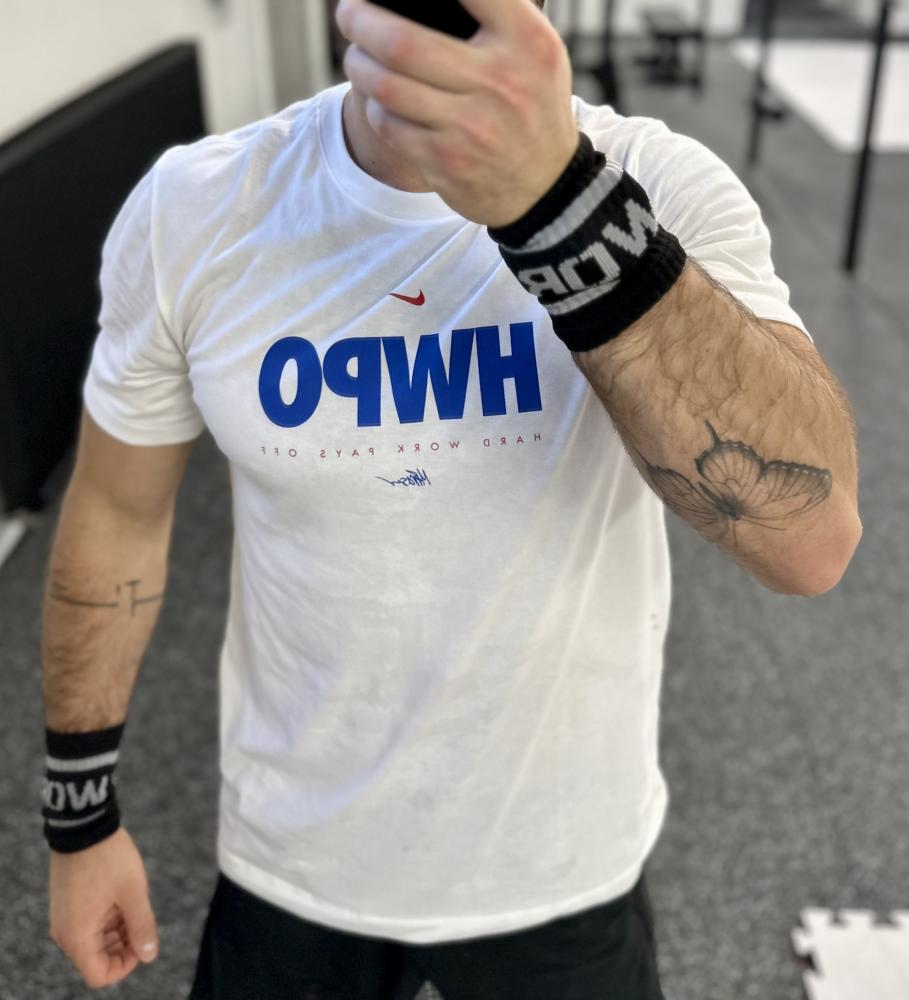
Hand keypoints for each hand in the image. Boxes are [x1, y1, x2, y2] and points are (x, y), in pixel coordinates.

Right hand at [48, 827, 159, 989]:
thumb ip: (142, 927)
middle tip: (144, 920)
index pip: (100, 975)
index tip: (143, 942)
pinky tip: (124, 898)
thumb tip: (149, 955)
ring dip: (119, 930)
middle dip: (124, 946)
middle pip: (98, 958)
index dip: (125, 965)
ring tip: (135, 904)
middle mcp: (66, 932)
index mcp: (77, 936)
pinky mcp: (68, 904)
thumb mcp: (134, 893)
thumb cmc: (109, 858)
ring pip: (96, 940)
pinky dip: (109, 918)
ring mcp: (65, 918)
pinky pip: (89, 924)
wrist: (84, 825)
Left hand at [336, 0, 580, 227]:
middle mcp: (500, 81)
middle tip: (347, 14)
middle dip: (360, 21)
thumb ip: (497, 15)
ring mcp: (471, 126)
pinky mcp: (446, 161)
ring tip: (355, 57)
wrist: (545, 187)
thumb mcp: (536, 52)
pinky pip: (389, 125)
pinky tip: (380, 101)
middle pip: (402, 42)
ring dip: (358, 65)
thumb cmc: (530, 105)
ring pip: (386, 86)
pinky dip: (375, 108)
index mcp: (526, 40)